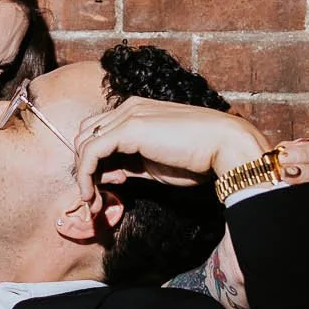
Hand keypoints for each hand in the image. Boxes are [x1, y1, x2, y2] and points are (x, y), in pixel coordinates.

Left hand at [69, 98, 269, 204]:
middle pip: (86, 136)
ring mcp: (127, 115)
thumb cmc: (197, 157)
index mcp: (136, 111)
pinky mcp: (128, 129)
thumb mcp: (154, 163)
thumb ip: (130, 164)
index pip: (98, 132)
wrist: (225, 146)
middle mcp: (128, 108)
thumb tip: (108, 175)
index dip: (95, 161)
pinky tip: (93, 193)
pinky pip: (91, 151)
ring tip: (95, 200)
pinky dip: (85, 175)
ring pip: (84, 143)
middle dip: (85, 168)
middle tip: (97, 196)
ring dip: (83, 175)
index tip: (110, 186)